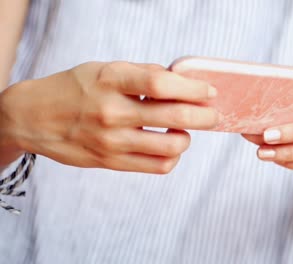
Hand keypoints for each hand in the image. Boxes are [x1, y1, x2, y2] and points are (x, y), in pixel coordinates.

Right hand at [0, 61, 219, 172]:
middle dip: (205, 116)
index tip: (209, 91)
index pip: (161, 84)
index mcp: (110, 80)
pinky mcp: (111, 162)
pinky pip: (157, 166)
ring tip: (184, 130)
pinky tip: (168, 146)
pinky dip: (172, 157)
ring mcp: (111, 141)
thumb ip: (142, 74)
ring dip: (187, 138)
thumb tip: (181, 81)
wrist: (34, 117)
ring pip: (171, 146)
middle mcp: (111, 112)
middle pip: (174, 116)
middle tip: (213, 115)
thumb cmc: (74, 88)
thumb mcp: (103, 69)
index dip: (193, 88)